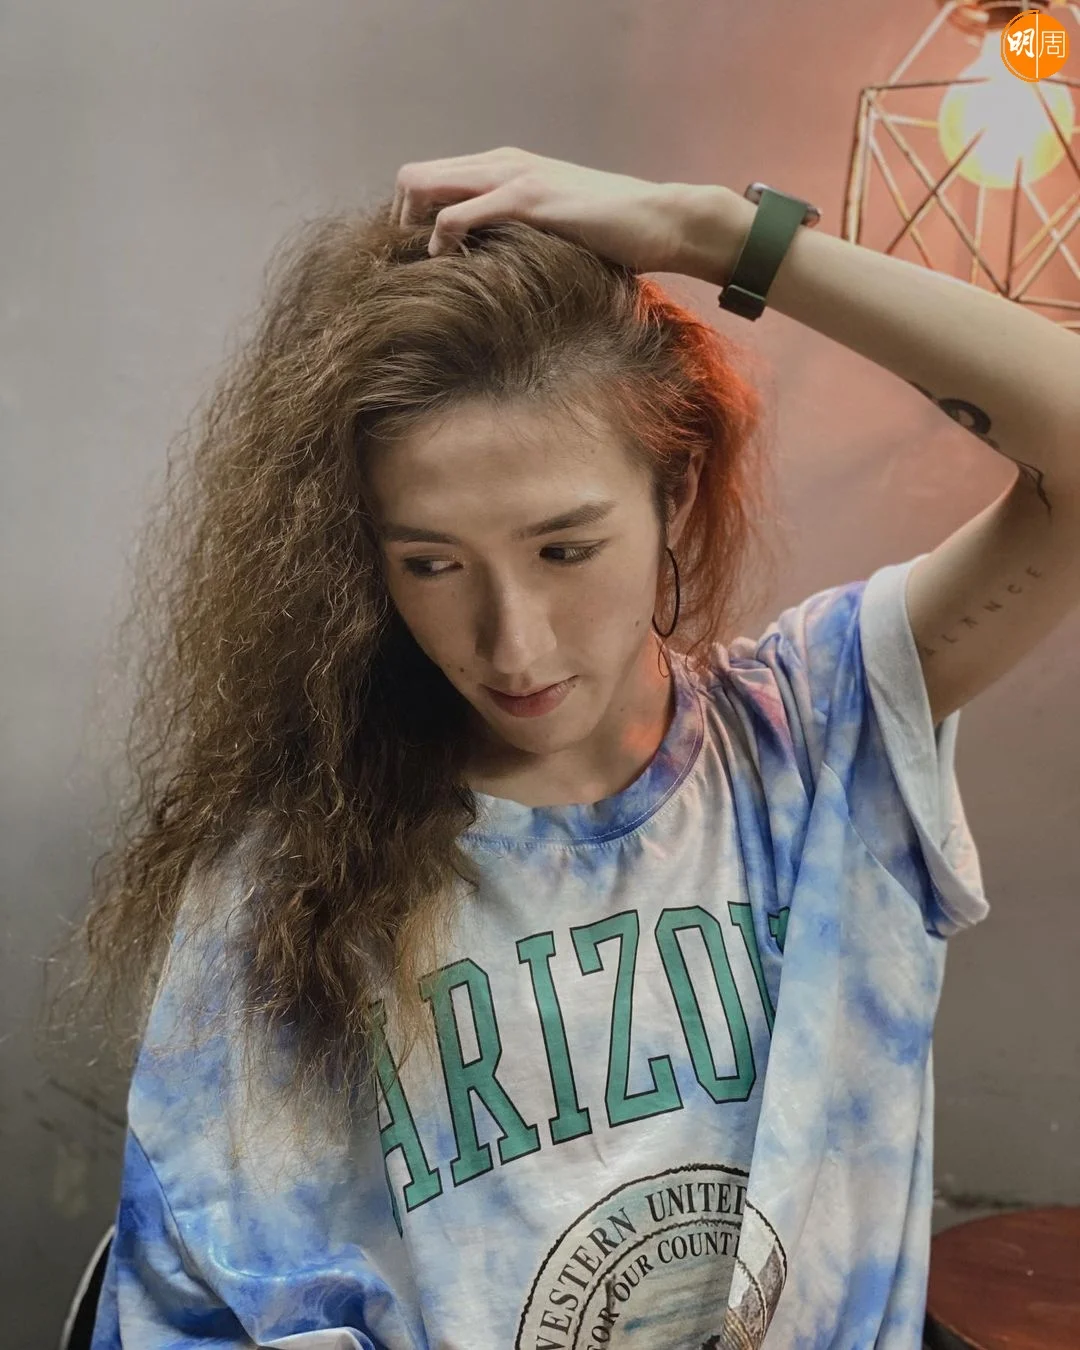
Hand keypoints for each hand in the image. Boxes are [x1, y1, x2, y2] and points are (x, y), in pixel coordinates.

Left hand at [390, 145, 693, 274]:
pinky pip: (457, 214)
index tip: (417, 261)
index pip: (428, 178)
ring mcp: (512, 176)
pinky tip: (452, 268)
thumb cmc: (612, 235)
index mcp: (503, 167)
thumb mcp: (552, 230)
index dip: (411, 219)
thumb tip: (488, 271)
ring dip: (413, 230)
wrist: (661, 220)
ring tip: (426, 272)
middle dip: (400, 224)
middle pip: (414, 177)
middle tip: (413, 271)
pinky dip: (443, 241)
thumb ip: (517, 235)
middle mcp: (500, 163)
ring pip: (425, 185)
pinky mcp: (527, 199)